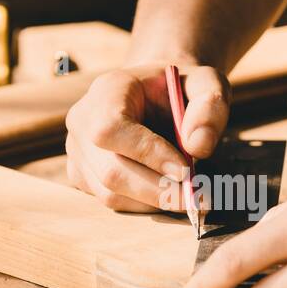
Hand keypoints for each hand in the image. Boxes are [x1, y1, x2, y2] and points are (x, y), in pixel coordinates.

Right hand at [65, 62, 229, 211]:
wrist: (156, 95)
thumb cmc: (180, 89)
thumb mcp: (205, 83)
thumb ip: (209, 107)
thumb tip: (199, 147)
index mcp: (107, 90)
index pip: (111, 129)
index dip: (147, 154)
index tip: (186, 170)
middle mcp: (82, 121)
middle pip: (110, 170)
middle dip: (158, 190)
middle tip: (196, 198)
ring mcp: (77, 152)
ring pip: (110, 193)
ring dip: (154, 201)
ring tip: (188, 195)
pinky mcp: (81, 175)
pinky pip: (110, 200)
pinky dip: (143, 204)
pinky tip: (167, 192)